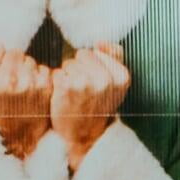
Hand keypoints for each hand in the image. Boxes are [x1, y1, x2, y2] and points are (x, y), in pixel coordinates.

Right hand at [0, 43, 53, 159]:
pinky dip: (39, 78)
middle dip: (13, 62)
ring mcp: (27, 83)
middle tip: (12, 80)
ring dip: (27, 70)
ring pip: (29, 59)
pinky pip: (42, 69)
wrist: (19, 135)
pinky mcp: (44, 86)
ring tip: (22, 87)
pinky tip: (34, 91)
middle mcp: (6, 79)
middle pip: (14, 51)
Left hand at [50, 42, 130, 170]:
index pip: (97, 52)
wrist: (83, 137)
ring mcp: (86, 82)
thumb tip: (100, 42)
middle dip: (80, 69)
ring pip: (68, 64)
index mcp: (121, 76)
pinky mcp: (67, 86)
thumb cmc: (97, 108)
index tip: (97, 85)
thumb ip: (114, 58)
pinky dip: (58, 83)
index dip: (94, 66)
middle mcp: (105, 78)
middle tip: (84, 90)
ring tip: (75, 95)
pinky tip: (65, 97)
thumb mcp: (115, 85)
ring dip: (68, 77)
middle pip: (82, 55)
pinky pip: (57, 73)